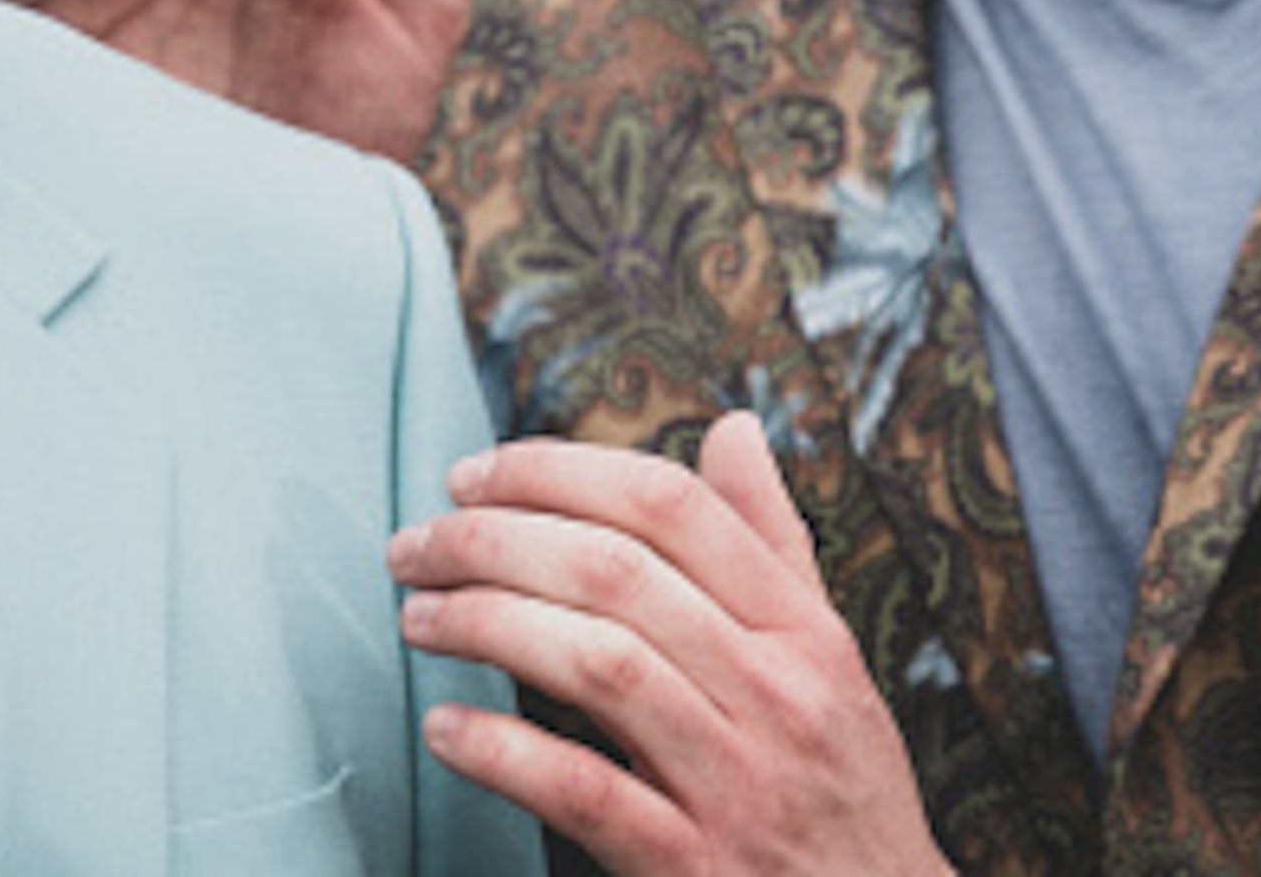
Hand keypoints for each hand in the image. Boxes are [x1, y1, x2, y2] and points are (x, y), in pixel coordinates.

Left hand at [389, 413, 953, 875]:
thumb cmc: (845, 794)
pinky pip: (585, 792)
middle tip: (416, 545)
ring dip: (484, 625)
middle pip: (616, 572)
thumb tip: (733, 427)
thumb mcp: (832, 664)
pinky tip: (446, 730)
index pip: (672, 506)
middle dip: (492, 539)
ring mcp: (737, 785)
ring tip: (418, 618)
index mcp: (804, 632)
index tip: (473, 476)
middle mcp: (776, 695)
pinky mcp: (693, 869)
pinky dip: (504, 752)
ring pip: (598, 664)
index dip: (557, 472)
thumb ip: (774, 545)